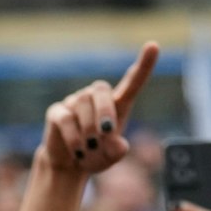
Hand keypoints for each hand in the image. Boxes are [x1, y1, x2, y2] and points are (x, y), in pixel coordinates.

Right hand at [39, 42, 158, 175]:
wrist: (69, 164)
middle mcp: (96, 98)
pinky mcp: (57, 112)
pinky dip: (74, 137)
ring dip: (88, 130)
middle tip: (107, 133)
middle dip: (104, 110)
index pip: (132, 81)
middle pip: (101, 89)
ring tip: (90, 150)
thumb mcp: (110, 157)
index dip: (144, 64)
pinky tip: (78, 151)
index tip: (153, 46)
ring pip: (82, 104)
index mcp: (117, 104)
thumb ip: (117, 151)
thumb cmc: (96, 155)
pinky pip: (66, 118)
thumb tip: (117, 144)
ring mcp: (74, 103)